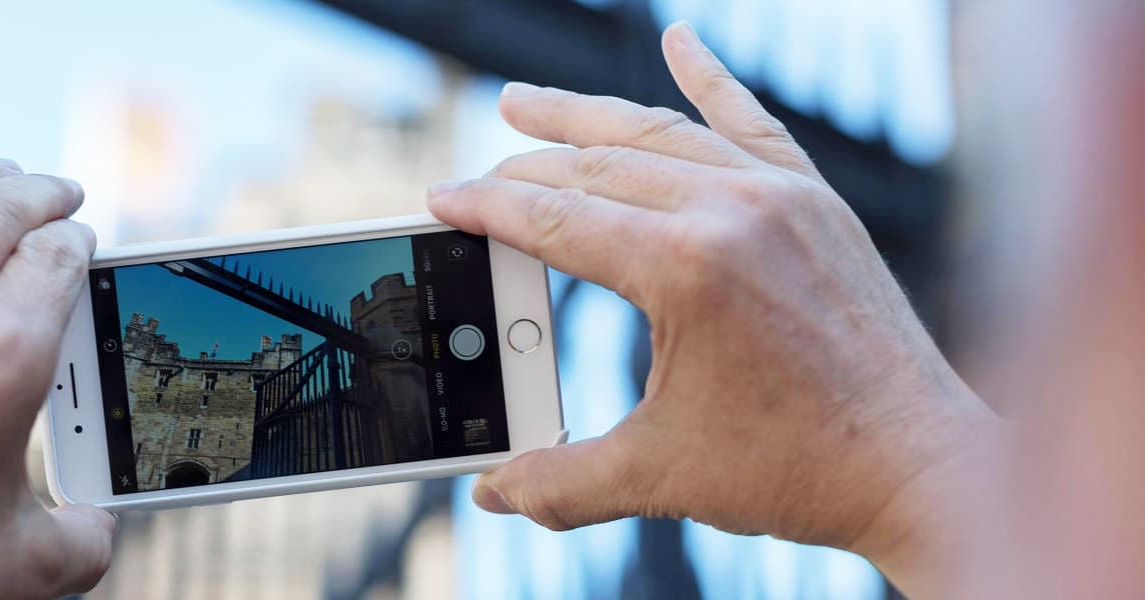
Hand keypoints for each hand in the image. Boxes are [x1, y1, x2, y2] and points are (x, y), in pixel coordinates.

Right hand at [427, 22, 996, 592]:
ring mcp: (782, 196)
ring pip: (660, 132)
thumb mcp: (660, 476)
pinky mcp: (818, 201)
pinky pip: (751, 120)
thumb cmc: (799, 469)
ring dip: (585, 117)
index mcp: (685, 268)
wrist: (918, 467)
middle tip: (473, 183)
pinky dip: (710, 79)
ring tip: (522, 101)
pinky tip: (682, 39)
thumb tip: (492, 490)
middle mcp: (732, 210)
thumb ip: (562, 481)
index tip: (440, 202)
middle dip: (522, 171)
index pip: (555, 219)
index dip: (486, 210)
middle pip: (596, 169)